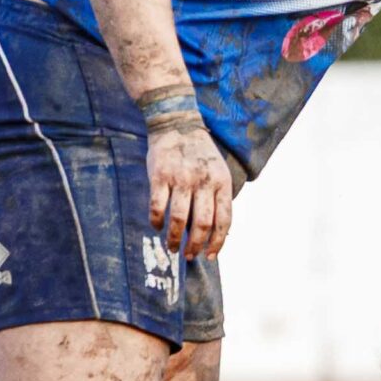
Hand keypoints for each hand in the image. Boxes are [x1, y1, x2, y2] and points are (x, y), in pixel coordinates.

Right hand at [147, 109, 232, 258]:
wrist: (177, 124)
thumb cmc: (200, 155)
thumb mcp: (219, 172)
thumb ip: (217, 198)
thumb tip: (215, 232)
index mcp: (222, 183)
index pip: (224, 220)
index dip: (218, 242)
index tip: (210, 255)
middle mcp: (203, 182)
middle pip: (202, 224)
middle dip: (196, 245)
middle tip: (189, 256)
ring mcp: (181, 179)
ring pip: (179, 219)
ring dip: (174, 239)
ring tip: (172, 248)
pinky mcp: (159, 176)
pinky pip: (158, 205)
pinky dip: (157, 221)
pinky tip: (157, 227)